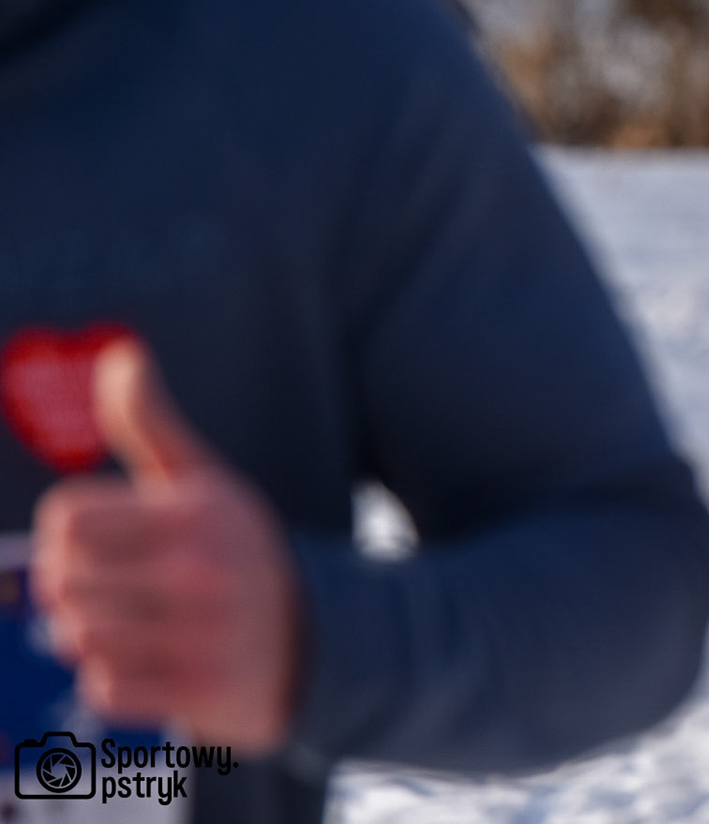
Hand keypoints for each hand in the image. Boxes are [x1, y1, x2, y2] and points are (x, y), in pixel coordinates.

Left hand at [30, 340, 302, 753]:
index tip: (96, 540)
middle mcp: (202, 569)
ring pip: (79, 636)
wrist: (314, 634)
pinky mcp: (207, 688)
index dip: (66, 532)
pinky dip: (115, 681)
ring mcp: (206, 632)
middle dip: (72, 590)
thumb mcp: (203, 480)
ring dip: (90, 637)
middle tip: (108, 589)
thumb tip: (122, 353)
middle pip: (62, 581)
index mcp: (194, 510)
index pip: (66, 518)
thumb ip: (151, 421)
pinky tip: (148, 663)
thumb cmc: (234, 547)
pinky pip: (107, 689)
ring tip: (127, 625)